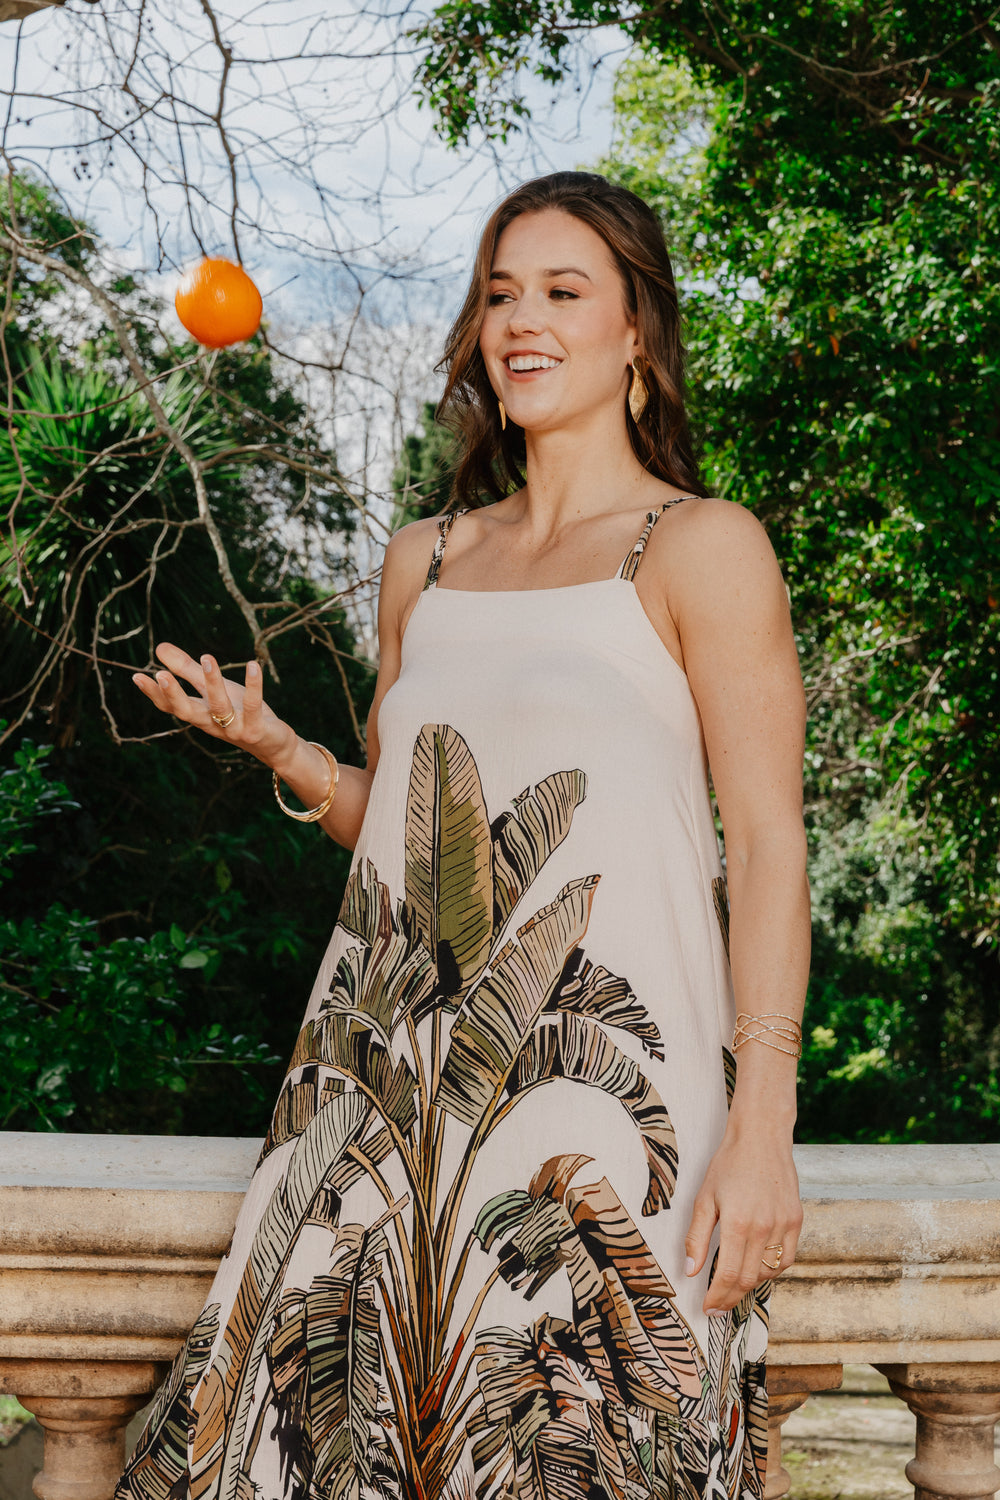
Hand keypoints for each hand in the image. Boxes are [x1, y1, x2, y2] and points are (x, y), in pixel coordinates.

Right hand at [132, 642, 293, 767]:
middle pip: (188, 711)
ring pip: (219, 707)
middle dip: (174, 694)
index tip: (137, 676)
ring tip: (207, 657)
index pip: (170, 707)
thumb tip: (159, 648)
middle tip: (160, 674)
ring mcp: (234, 729)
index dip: (154, 694)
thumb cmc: (239, 713)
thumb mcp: (212, 689)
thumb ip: (187, 670)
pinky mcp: (256, 729)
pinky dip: (254, 685)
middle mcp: (212, 723)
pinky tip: (253, 664)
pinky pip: (253, 705)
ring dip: (213, 683)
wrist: (273, 745)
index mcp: (199, 714)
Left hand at [684, 1122, 801, 1315]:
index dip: (718, 1297)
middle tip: (717, 1304)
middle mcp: (765, 1228)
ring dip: (752, 1284)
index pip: (729, 1275)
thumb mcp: (704, 1199)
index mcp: (738, 1223)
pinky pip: (788, 1258)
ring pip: (770, 1272)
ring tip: (734, 1284)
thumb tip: (690, 1272)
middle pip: (750, 1279)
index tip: (708, 1308)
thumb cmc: (728, 1165)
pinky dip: (772, 1269)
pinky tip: (758, 1265)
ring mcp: (784, 1224)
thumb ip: (696, 1238)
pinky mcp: (797, 1220)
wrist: (761, 1137)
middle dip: (731, 1297)